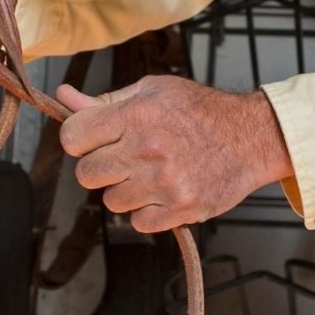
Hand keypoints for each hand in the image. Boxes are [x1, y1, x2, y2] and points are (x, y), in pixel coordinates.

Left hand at [54, 76, 294, 232]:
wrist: (251, 137)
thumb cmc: (201, 111)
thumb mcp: (153, 91)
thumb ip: (106, 100)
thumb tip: (63, 97)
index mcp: (137, 116)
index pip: (73, 137)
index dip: (78, 138)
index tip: (93, 138)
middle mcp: (147, 150)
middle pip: (86, 173)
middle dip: (100, 166)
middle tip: (124, 157)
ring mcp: (164, 183)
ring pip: (111, 201)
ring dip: (125, 190)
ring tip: (150, 173)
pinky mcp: (180, 209)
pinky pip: (138, 222)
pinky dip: (146, 211)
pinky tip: (162, 192)